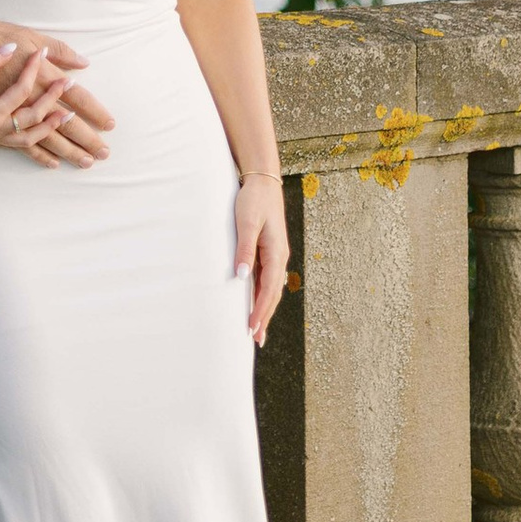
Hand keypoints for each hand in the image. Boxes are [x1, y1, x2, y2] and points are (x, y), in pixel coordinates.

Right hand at [0, 30, 111, 164]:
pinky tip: (53, 163)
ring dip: (66, 151)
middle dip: (85, 139)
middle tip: (104, 152)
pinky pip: (21, 145)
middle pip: (61, 126)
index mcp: (34, 81)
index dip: (91, 110)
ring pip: (44, 140)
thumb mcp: (23, 37)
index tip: (108, 122)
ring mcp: (6, 120)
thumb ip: (55, 50)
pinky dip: (39, 154)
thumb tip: (81, 62)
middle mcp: (21, 104)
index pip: (71, 99)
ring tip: (84, 161)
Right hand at [0, 42, 92, 158]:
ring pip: (33, 138)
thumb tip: (13, 47)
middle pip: (36, 118)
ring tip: (73, 122)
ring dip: (56, 132)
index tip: (40, 53)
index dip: (32, 69)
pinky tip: (55, 162)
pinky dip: (40, 154)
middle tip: (73, 88)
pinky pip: (22, 149)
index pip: (22, 89)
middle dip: (58, 104)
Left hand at [233, 166, 288, 344]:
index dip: (260, 310)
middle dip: (264, 316)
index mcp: (276, 253)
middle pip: (273, 294)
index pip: (269, 289)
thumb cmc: (253, 201)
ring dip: (264, 308)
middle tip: (256, 339)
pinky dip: (261, 295)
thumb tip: (241, 277)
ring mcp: (274, 255)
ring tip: (257, 329)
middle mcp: (278, 257)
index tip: (252, 328)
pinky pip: (266, 279)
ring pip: (270, 288)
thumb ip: (245, 249)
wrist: (262, 182)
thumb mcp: (247, 223)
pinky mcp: (268, 251)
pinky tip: (255, 303)